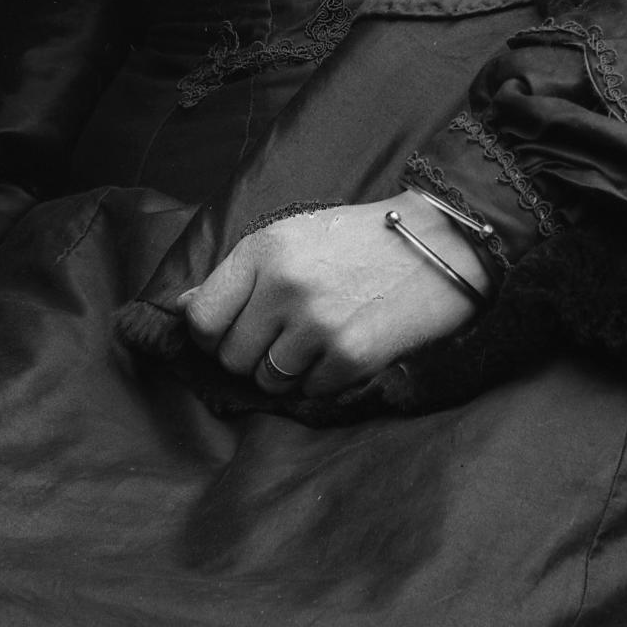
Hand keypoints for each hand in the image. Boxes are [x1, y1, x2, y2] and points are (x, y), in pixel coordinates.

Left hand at [176, 202, 485, 404]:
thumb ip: (240, 274)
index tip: (230, 335)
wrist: (444, 243)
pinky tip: (347, 347)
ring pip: (269, 381)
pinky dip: (324, 378)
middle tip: (286, 336)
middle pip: (232, 357)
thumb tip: (182, 309)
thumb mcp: (293, 237)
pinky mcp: (351, 355)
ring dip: (288, 371)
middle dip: (253, 355)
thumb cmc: (362, 239)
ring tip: (319, 340)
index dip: (211, 336)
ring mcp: (317, 323)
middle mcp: (284, 286)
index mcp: (263, 250)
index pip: (201, 318)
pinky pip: (310, 390)